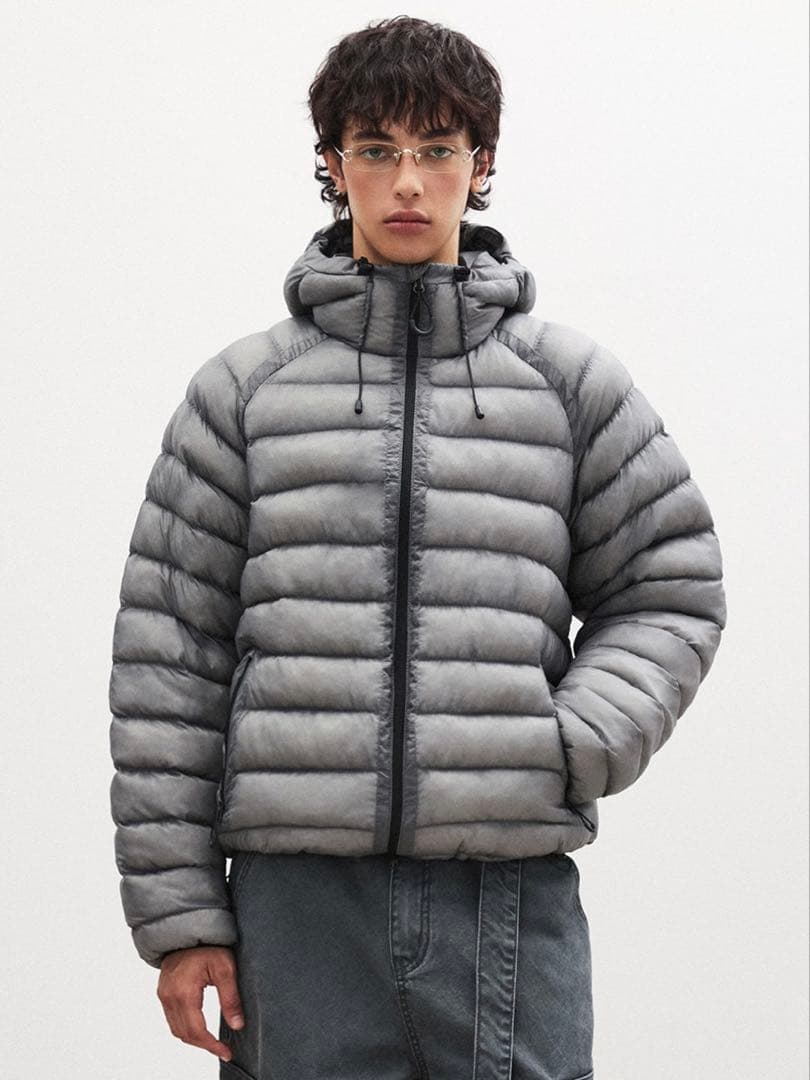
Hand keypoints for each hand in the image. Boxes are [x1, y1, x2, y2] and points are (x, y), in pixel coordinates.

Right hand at [157, 945, 244, 1061]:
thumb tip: (237, 1025)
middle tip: (223, 1049)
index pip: (196, 1031)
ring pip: (176, 1029)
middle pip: (184, 1034)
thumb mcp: (225, 968)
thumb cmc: (207, 946)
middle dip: (204, 1045)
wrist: (188, 930)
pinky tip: (200, 1029)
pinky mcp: (163, 993)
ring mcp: (163, 995)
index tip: (226, 1052)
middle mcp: (169, 997)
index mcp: (183, 992)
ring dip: (194, 1039)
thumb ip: (231, 998)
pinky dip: (186, 1028)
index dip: (211, 1045)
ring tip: (213, 1042)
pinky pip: (172, 1019)